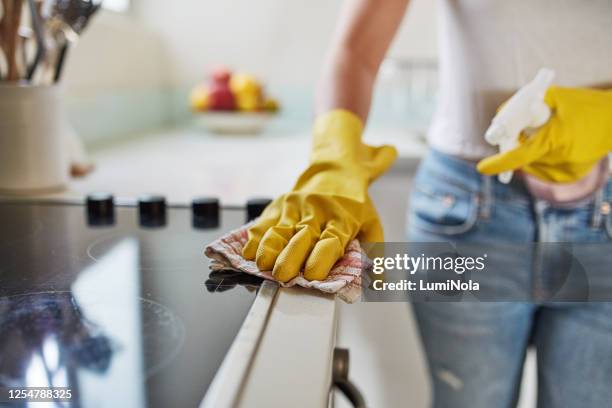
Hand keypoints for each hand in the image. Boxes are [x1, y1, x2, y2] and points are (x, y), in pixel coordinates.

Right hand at [242, 110, 396, 281]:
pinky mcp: (280, 204)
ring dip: (269, 248)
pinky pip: (265, 222)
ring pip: (280, 229)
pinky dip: (255, 238)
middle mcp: (317, 211)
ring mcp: (296, 206)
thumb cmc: (354, 203)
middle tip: (282, 276)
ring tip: (262, 266)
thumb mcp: (371, 223)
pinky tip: (248, 252)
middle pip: (302, 237)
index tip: (312, 274)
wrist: (336, 167)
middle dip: (290, 258)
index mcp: (342, 219)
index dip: (321, 258)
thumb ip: (374, 253)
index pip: (331, 241)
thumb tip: (378, 284)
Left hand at [477, 86, 611, 181]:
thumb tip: (503, 114)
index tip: (482, 168)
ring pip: (532, 163)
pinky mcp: (569, 176)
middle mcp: (559, 160)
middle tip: (513, 133)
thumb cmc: (585, 105)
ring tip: (549, 131)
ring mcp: (566, 171)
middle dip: (516, 146)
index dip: (499, 164)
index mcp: (555, 140)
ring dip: (530, 150)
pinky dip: (541, 156)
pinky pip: (543, 167)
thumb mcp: (556, 97)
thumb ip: (528, 104)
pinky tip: (556, 141)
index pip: (520, 156)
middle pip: (523, 157)